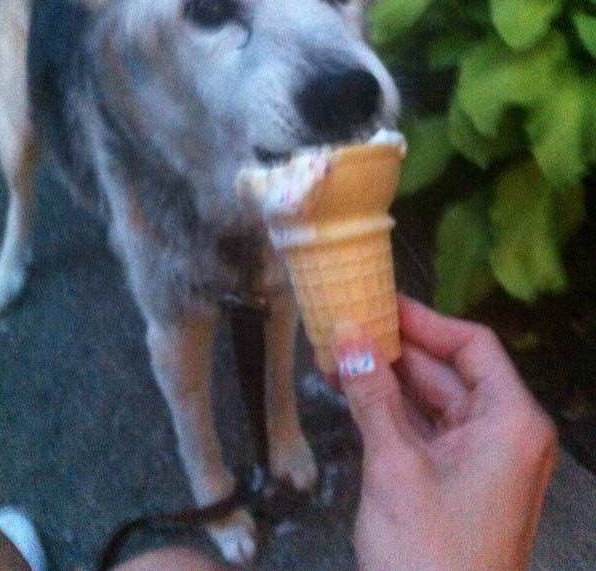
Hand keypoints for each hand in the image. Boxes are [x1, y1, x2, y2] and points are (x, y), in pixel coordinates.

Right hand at [331, 296, 556, 570]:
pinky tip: (351, 390)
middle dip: (394, 351)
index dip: (425, 321)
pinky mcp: (456, 479)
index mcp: (511, 421)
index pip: (472, 346)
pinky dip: (390, 411)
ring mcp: (481, 458)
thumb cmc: (428, 554)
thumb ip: (371, 394)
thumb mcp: (394, 466)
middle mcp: (504, 432)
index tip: (379, 302)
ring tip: (337, 354)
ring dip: (386, 380)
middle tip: (345, 326)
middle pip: (449, 371)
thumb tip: (346, 333)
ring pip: (432, 400)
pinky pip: (425, 429)